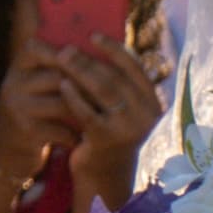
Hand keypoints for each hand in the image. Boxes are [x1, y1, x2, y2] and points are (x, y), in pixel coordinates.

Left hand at [60, 34, 163, 204]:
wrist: (103, 177)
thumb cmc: (107, 136)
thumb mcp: (118, 110)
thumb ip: (115, 85)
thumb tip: (90, 45)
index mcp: (152, 102)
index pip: (135, 68)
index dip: (114, 48)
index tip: (93, 35)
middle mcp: (146, 114)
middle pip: (115, 77)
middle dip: (89, 59)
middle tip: (66, 47)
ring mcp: (129, 128)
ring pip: (103, 90)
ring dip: (80, 70)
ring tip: (60, 58)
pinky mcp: (108, 139)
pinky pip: (88, 111)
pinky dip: (74, 96)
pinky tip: (62, 84)